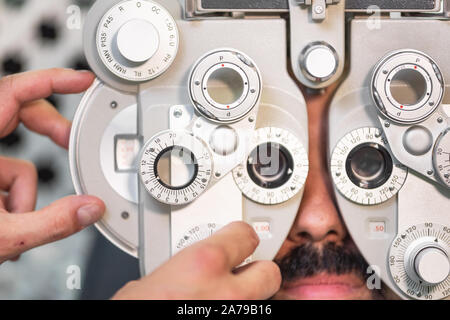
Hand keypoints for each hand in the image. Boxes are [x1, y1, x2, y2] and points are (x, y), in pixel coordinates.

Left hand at [0, 68, 104, 263]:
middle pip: (21, 115)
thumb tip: (89, 208)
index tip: (80, 80)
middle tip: (72, 143)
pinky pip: (7, 179)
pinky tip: (7, 221)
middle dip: (51, 131)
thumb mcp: (3, 235)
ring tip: (16, 219)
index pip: (12, 93)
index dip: (51, 81)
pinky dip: (14, 200)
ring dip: (24, 191)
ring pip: (16, 159)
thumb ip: (52, 222)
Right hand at [113, 222, 281, 299]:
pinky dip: (239, 311)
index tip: (240, 240)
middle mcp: (228, 292)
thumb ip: (184, 266)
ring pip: (262, 301)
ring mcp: (236, 316)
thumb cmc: (137, 309)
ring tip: (224, 299)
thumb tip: (191, 267)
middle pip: (269, 272)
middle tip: (241, 275)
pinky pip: (247, 315)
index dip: (242, 238)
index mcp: (204, 263)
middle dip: (256, 273)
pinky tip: (217, 312)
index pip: (246, 234)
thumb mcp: (155, 278)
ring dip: (247, 298)